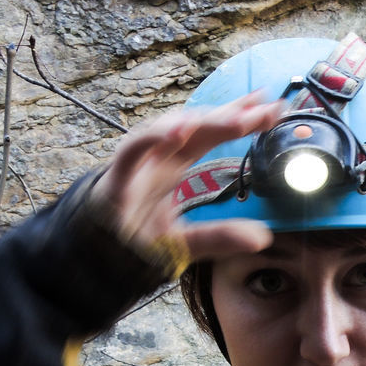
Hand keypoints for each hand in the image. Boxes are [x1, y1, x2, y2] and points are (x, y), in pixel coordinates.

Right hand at [91, 92, 282, 262]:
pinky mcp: (116, 178)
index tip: (272, 106)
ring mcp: (137, 164)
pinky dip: (153, 138)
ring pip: (169, 129)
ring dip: (202, 121)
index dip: (239, 118)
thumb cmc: (135, 240)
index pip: (211, 134)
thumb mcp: (188, 243)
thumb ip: (221, 237)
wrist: (92, 258)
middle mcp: (157, 157)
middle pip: (197, 126)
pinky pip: (132, 150)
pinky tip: (179, 132)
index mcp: (174, 165)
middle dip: (231, 115)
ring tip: (237, 119)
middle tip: (267, 108)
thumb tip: (263, 238)